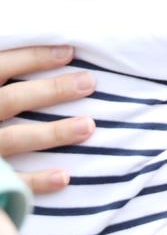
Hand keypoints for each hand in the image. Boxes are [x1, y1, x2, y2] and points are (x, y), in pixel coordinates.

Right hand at [0, 46, 94, 193]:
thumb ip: (1, 70)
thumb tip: (32, 54)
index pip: (1, 66)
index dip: (33, 58)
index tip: (70, 52)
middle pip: (10, 100)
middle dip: (51, 90)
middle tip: (89, 82)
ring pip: (12, 139)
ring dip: (52, 133)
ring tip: (89, 126)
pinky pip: (7, 182)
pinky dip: (34, 181)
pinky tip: (64, 177)